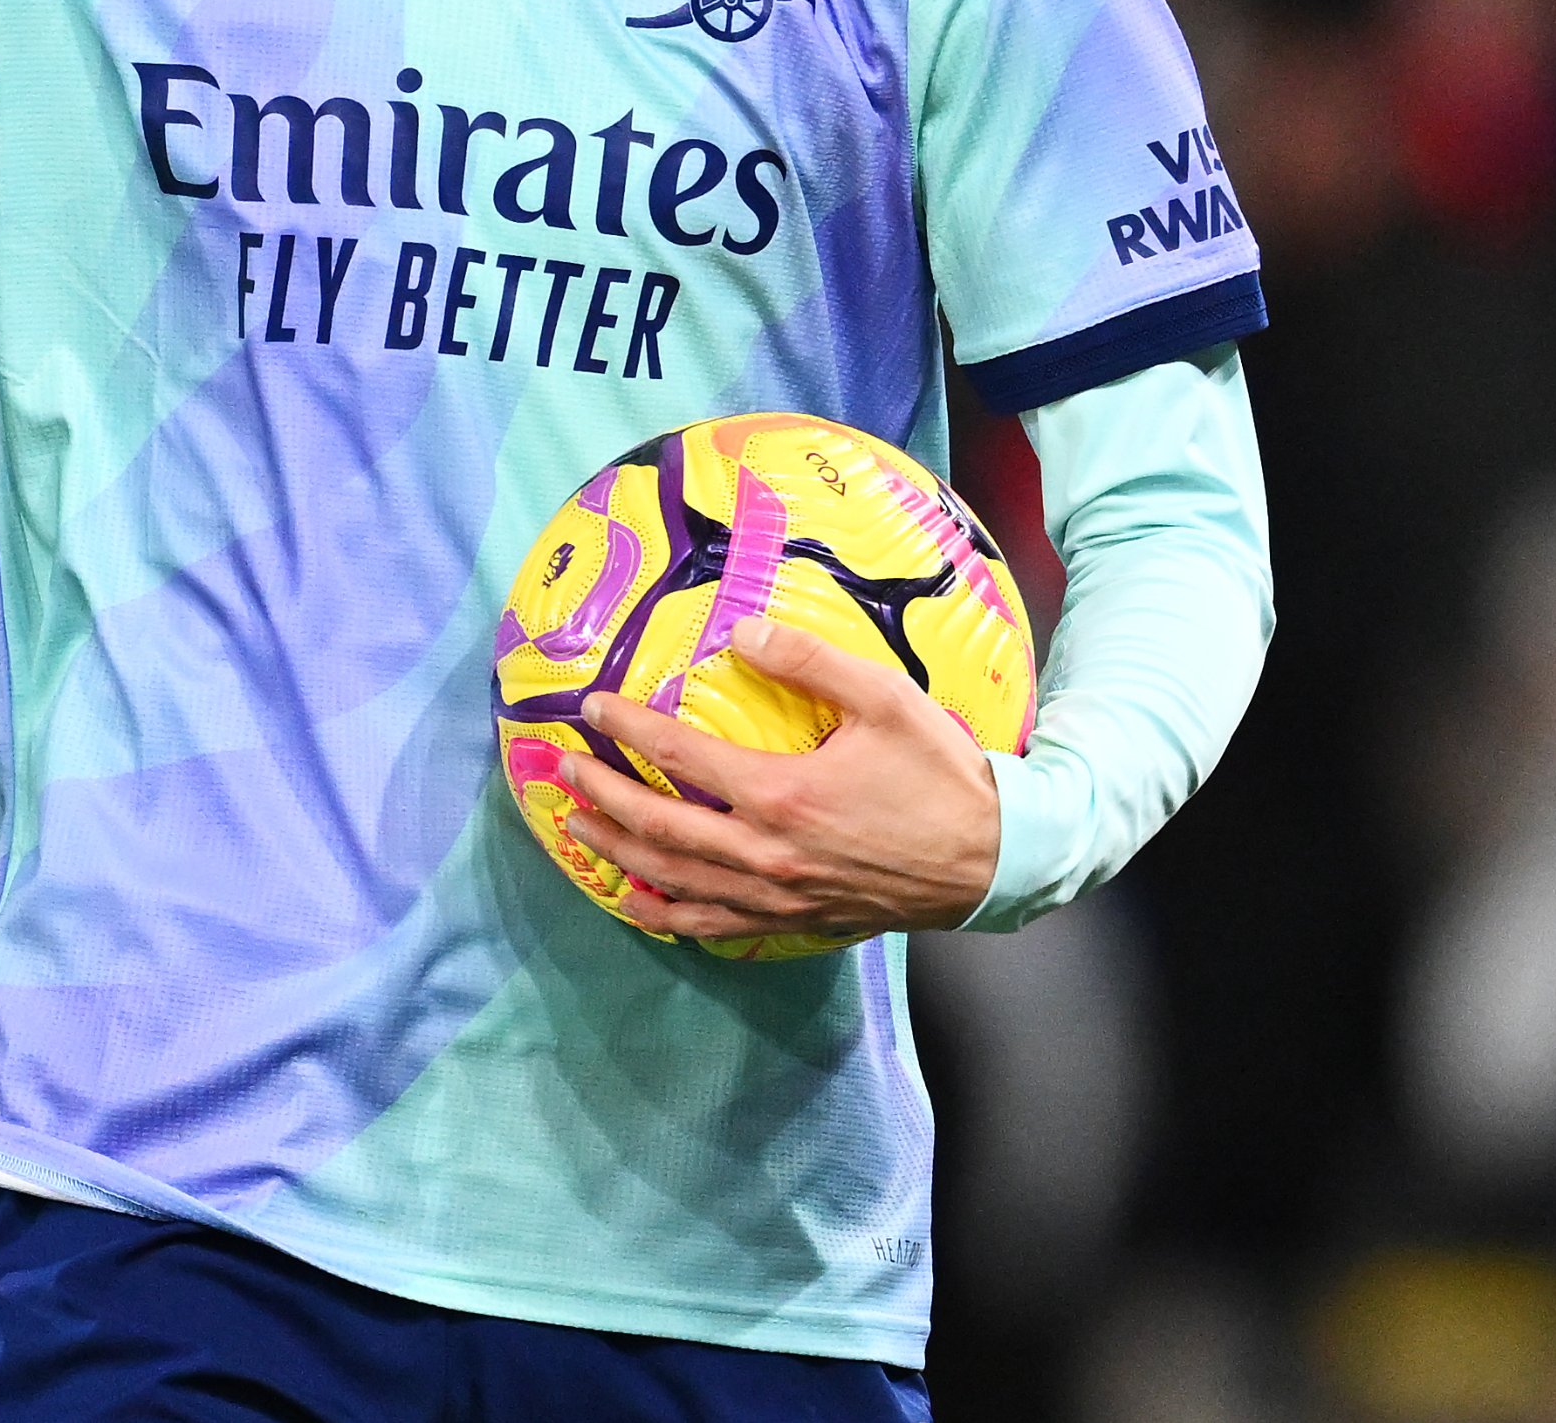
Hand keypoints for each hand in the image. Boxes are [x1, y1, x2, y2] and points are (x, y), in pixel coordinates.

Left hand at [564, 616, 1001, 944]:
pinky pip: (716, 925)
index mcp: (782, 794)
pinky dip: (670, 915)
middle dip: (603, 797)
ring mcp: (779, 896)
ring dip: (619, 855)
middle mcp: (769, 853)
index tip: (592, 707)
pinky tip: (643, 902)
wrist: (996, 858)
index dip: (629, 729)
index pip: (681, 758)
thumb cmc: (942, 774)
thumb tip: (741, 631)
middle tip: (559, 772)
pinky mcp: (797, 921)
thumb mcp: (885, 699)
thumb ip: (810, 661)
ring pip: (677, 882)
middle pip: (661, 828)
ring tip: (577, 829)